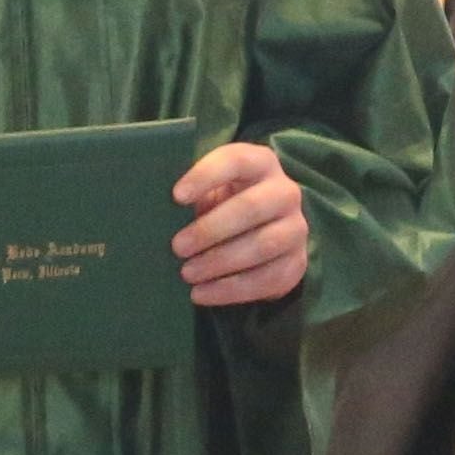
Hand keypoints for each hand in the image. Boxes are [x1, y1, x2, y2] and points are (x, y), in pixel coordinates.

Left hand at [173, 143, 307, 306]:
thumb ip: (194, 195)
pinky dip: (231, 289)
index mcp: (261, 163)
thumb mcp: (212, 191)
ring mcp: (296, 229)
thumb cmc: (226, 203)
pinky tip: (202, 294)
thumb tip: (158, 213)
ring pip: (262, 245)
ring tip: (187, 273)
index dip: (206, 176)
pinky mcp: (296, 263)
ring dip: (220, 262)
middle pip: (250, 208)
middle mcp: (285, 193)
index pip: (236, 160)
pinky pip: (266, 279)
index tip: (176, 196)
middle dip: (210, 229)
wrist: (267, 231)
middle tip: (177, 247)